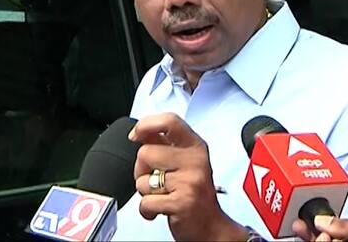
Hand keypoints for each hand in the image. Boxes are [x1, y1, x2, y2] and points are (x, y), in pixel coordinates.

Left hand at [129, 113, 247, 241]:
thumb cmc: (194, 192)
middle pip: (145, 152)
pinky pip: (145, 202)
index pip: (169, 121)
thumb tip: (140, 131)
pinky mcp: (182, 202)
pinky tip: (162, 209)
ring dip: (145, 191)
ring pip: (142, 179)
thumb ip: (164, 142)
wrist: (212, 227)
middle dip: (141, 169)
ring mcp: (190, 180)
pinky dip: (147, 211)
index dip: (146, 124)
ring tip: (162, 195)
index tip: (136, 135)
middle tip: (156, 179)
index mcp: (195, 145)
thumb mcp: (185, 160)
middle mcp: (195, 159)